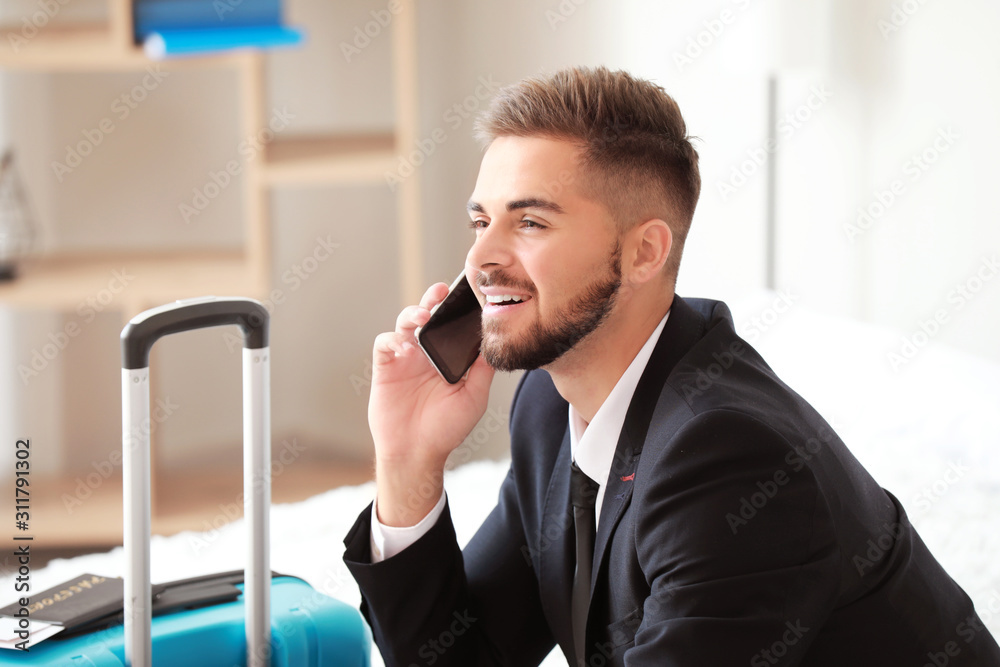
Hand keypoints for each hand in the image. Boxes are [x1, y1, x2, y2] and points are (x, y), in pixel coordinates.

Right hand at [369, 282, 493, 525]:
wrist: (416, 453)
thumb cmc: (446, 429)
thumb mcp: (474, 397)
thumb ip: (482, 369)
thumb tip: (494, 343)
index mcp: (448, 356)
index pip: (452, 325)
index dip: (457, 308)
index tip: (468, 295)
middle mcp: (426, 352)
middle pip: (428, 315)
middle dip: (433, 299)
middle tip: (441, 291)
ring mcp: (405, 357)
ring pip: (405, 322)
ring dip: (413, 313)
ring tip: (423, 316)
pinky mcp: (386, 366)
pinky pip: (385, 343)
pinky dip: (392, 339)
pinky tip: (405, 347)